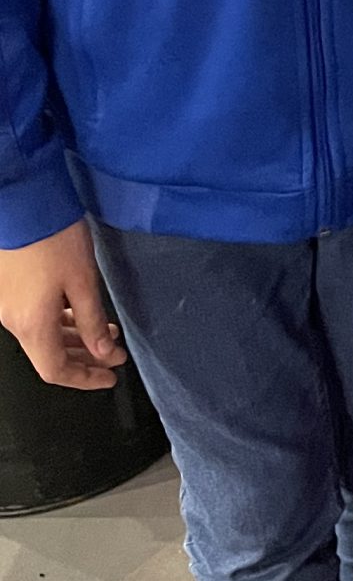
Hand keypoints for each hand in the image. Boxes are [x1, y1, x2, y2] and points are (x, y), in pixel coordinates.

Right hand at [0, 219, 125, 389]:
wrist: (23, 202)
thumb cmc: (54, 238)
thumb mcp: (83, 281)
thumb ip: (93, 321)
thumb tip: (103, 353)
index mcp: (32, 325)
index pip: (56, 371)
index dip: (84, 378)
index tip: (110, 376)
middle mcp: (14, 321)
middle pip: (49, 356)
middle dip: (84, 358)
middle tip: (114, 354)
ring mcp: (8, 305)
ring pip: (43, 336)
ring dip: (74, 339)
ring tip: (106, 331)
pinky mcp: (9, 290)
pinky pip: (35, 319)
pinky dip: (60, 322)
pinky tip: (81, 312)